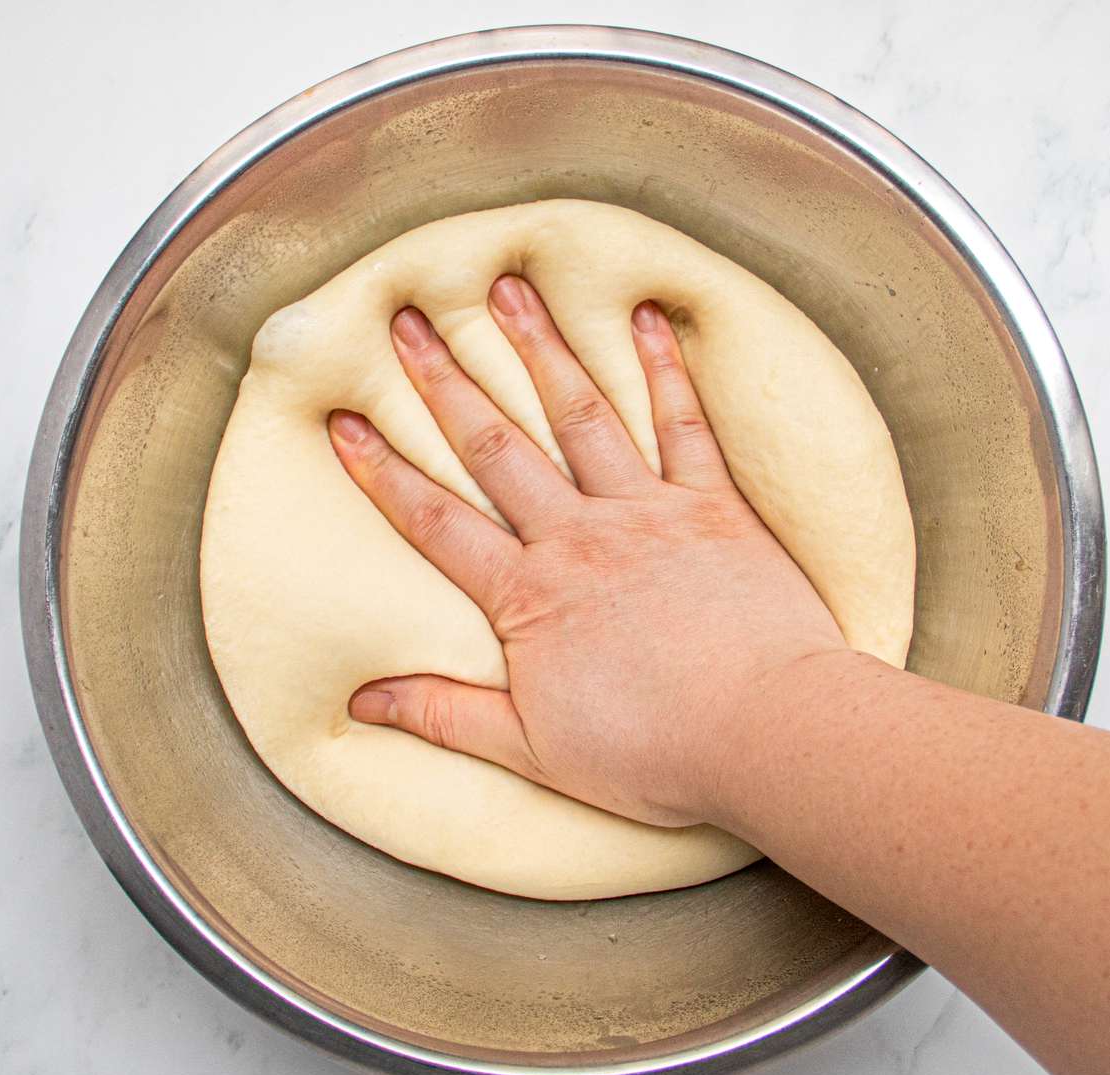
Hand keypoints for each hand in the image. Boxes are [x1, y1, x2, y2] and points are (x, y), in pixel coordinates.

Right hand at [328, 276, 845, 828]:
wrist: (765, 734)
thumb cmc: (652, 752)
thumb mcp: (530, 749)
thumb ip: (444, 714)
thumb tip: (361, 701)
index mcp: (526, 595)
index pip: (435, 521)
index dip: (382, 470)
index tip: (344, 420)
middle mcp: (577, 537)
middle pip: (497, 447)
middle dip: (445, 381)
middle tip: (406, 320)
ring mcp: (646, 512)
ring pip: (580, 415)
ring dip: (539, 349)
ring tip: (507, 287)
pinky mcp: (711, 506)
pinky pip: (684, 424)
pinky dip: (664, 369)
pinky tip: (645, 316)